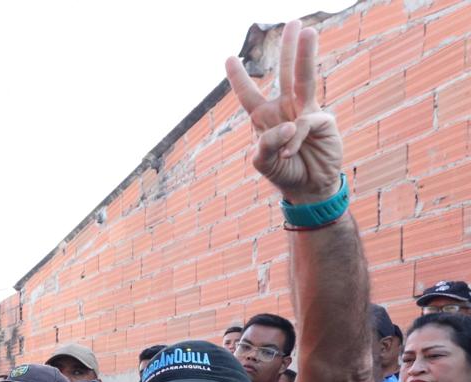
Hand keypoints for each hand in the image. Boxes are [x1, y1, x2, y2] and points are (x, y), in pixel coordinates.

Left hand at [225, 20, 341, 203]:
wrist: (309, 188)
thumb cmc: (284, 174)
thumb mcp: (262, 163)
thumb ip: (266, 145)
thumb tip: (288, 125)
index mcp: (264, 117)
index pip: (248, 94)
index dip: (239, 77)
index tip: (228, 58)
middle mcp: (285, 109)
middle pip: (285, 73)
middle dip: (289, 48)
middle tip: (295, 22)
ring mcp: (306, 112)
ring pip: (303, 79)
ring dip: (305, 55)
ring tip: (309, 31)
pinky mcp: (322, 122)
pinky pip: (304, 124)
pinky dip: (294, 140)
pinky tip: (289, 153)